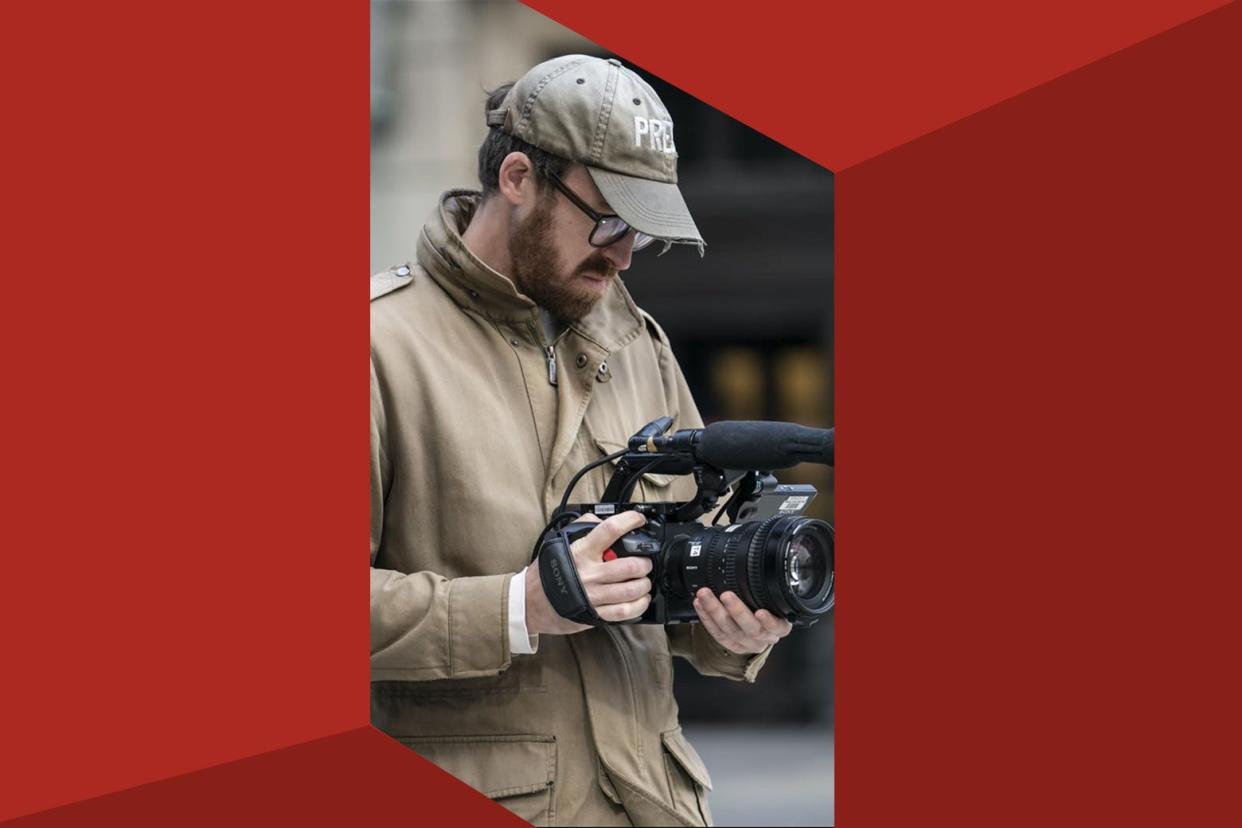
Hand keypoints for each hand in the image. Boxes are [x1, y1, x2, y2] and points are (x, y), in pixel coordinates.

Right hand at [525, 511, 652, 635]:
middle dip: (644, 563)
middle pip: (629, 566)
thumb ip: (582, 527)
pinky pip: (623, 612)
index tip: (638, 520)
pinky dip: (638, 605)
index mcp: (581, 552)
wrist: (528, 602)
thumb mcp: (559, 543)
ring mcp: (592, 596)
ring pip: (630, 590)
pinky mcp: (594, 614)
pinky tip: (641, 600)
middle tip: (645, 562)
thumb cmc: (546, 573)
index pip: (610, 530)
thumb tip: (602, 520)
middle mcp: (588, 573)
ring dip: (644, 585)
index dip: (629, 521)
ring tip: (644, 581)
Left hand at [693, 588, 792, 654]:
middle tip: (726, 595)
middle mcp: (764, 638)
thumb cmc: (769, 612)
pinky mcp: (731, 645)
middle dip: (737, 611)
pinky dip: (706, 618)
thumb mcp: (775, 603)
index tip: (761, 612)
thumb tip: (762, 564)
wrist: (760, 632)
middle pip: (751, 629)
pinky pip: (717, 633)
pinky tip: (700, 604)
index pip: (777, 627)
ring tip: (705, 595)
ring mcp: (747, 643)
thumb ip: (769, 592)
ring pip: (730, 631)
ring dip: (715, 611)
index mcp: (779, 627)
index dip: (769, 622)